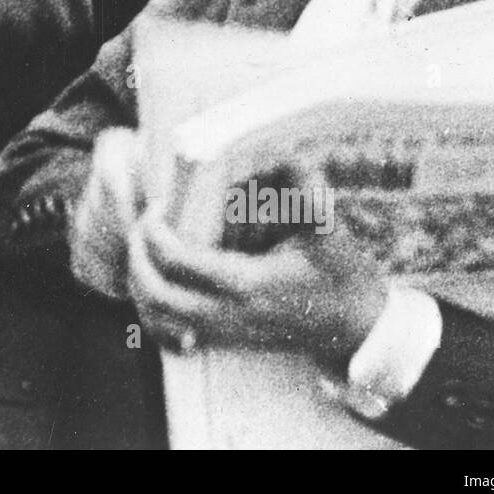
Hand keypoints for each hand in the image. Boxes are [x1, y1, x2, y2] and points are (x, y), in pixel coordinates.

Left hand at [127, 207, 387, 364]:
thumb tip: (285, 153)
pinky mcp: (225, 340)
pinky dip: (152, 315)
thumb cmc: (342, 277)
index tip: (159, 207)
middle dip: (137, 257)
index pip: (178, 261)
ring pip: (157, 320)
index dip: (156, 232)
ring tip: (144, 251)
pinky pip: (171, 338)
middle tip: (143, 226)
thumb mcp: (330, 230)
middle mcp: (228, 312)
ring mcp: (224, 331)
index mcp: (247, 282)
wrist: (356, 329)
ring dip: (139, 285)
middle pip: (156, 294)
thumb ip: (308, 190)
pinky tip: (156, 289)